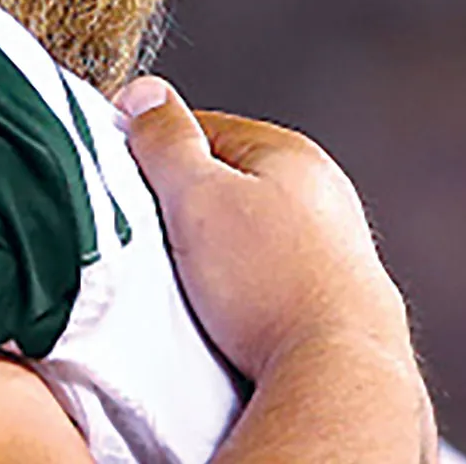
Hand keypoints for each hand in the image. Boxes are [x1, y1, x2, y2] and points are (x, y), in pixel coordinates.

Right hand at [116, 76, 410, 382]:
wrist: (337, 373)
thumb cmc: (267, 283)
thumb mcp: (196, 195)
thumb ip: (164, 140)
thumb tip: (145, 92)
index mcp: (289, 153)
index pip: (201, 128)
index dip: (155, 153)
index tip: (129, 185)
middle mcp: (322, 192)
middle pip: (226, 180)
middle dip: (186, 204)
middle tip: (155, 236)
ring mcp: (335, 246)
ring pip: (247, 230)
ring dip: (214, 248)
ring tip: (190, 279)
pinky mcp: (336, 296)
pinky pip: (269, 272)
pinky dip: (243, 284)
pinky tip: (228, 308)